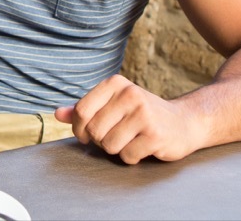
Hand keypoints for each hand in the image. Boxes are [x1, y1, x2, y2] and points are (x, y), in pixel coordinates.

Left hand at [54, 75, 203, 163]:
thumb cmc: (141, 114)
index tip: (85, 135)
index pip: (81, 111)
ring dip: (116, 150)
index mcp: (115, 84)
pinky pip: (127, 156)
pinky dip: (131, 157)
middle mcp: (129, 94)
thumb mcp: (112, 104)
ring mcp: (144, 114)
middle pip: (94, 130)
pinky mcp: (155, 134)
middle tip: (115, 136)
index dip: (79, 129)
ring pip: (109, 145)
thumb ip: (85, 108)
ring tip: (130, 140)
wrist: (183, 122)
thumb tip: (57, 114)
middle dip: (101, 140)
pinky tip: (142, 147)